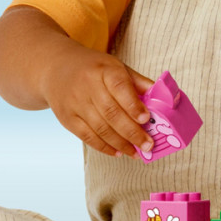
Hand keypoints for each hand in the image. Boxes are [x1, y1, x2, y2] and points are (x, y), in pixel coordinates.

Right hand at [39, 40, 154, 157]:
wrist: (55, 68)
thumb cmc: (94, 69)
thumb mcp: (116, 67)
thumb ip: (139, 82)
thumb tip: (165, 97)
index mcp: (104, 70)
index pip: (120, 88)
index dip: (133, 105)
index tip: (146, 118)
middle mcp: (87, 86)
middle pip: (111, 113)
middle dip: (132, 132)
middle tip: (148, 145)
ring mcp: (75, 103)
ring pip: (100, 128)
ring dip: (121, 144)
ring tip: (137, 153)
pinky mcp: (67, 118)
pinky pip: (87, 136)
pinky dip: (104, 147)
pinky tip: (118, 152)